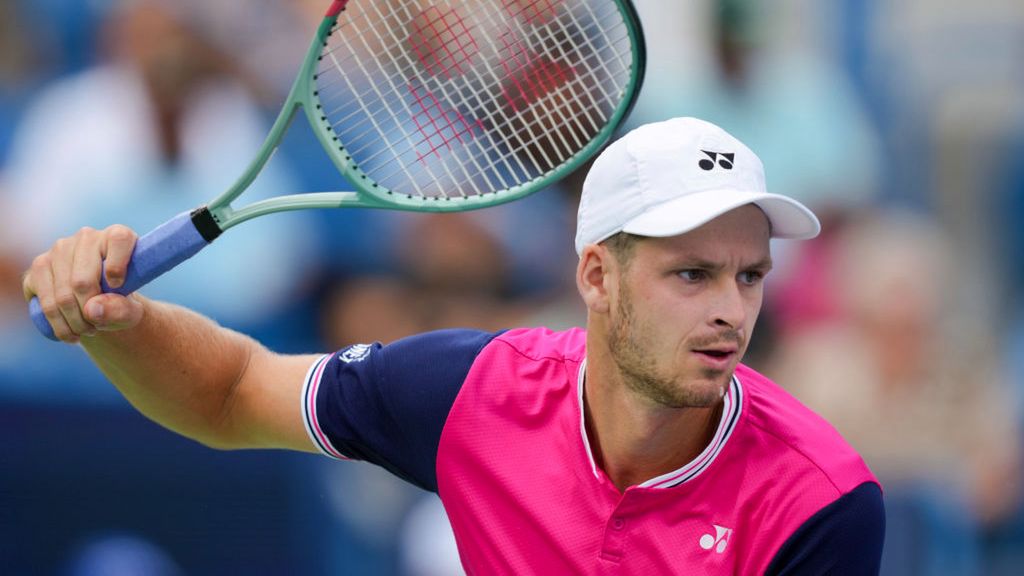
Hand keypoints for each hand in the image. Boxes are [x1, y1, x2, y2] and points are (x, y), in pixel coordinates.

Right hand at [23, 225, 144, 342]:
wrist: (100, 303)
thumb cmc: (121, 301)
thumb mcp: (132, 310)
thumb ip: (121, 310)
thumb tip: (92, 309)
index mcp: (117, 236)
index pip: (120, 240)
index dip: (118, 267)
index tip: (119, 287)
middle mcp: (86, 237)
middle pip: (83, 281)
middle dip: (90, 312)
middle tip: (99, 327)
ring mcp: (58, 250)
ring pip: (62, 296)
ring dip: (75, 322)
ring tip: (87, 331)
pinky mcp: (38, 267)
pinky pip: (44, 302)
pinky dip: (58, 325)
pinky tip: (70, 333)